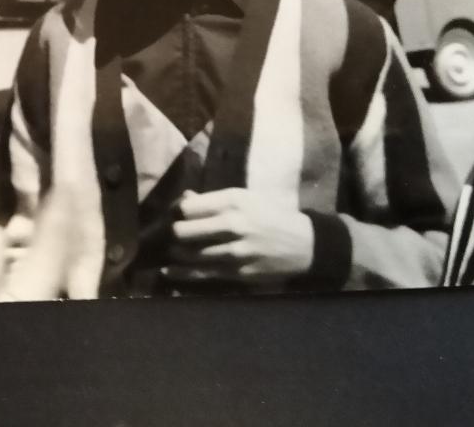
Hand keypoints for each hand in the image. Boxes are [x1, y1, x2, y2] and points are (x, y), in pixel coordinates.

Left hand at [166, 188, 313, 284]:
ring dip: (176, 253)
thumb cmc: (272, 215)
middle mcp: (232, 224)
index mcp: (233, 201)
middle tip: (171, 235)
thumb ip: (214, 200)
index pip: (188, 207)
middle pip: (183, 231)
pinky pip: (203, 274)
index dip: (176, 212)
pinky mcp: (238, 272)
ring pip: (190, 255)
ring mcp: (235, 251)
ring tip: (170, 251)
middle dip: (173, 233)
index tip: (174, 215)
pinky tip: (169, 272)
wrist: (304, 244)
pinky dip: (182, 274)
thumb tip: (185, 199)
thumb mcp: (246, 198)